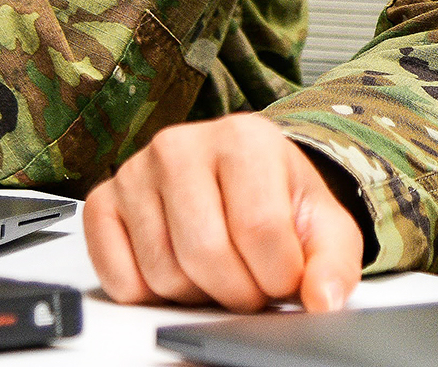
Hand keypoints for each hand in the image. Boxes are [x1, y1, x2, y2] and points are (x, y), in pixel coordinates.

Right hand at [85, 113, 363, 312]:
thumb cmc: (278, 199)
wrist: (239, 180)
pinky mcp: (103, 202)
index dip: (278, 276)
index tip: (284, 276)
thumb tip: (323, 300)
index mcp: (243, 138)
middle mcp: (181, 144)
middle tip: (251, 282)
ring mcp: (136, 171)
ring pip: (163, 272)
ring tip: (216, 269)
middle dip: (238, 291)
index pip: (260, 231)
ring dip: (197, 294)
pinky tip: (177, 267)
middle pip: (206, 254)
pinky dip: (150, 293)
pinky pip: (120, 278)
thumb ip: (334, 262)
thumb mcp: (324, 225)